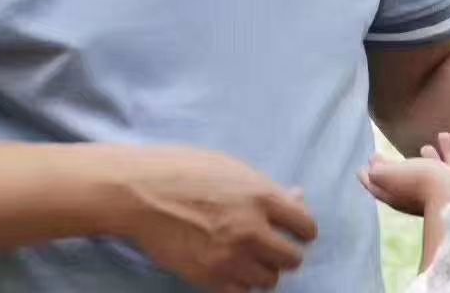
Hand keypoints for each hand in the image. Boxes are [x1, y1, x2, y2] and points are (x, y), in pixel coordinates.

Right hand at [113, 146, 316, 291]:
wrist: (143, 193)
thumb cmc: (186, 171)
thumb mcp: (233, 169)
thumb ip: (266, 188)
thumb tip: (297, 197)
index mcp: (261, 196)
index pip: (306, 227)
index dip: (302, 230)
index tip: (295, 232)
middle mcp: (252, 230)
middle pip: (292, 259)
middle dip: (285, 253)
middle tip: (272, 246)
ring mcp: (231, 257)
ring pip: (269, 281)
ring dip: (263, 270)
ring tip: (249, 257)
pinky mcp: (209, 278)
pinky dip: (241, 284)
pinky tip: (232, 269)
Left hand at [361, 133, 449, 217]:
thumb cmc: (422, 186)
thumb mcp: (391, 177)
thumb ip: (379, 172)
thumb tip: (371, 166)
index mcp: (402, 197)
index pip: (383, 189)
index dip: (371, 180)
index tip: (362, 170)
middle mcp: (426, 196)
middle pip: (416, 179)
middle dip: (412, 165)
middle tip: (405, 152)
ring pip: (443, 169)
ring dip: (440, 155)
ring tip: (440, 137)